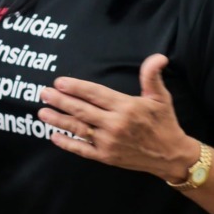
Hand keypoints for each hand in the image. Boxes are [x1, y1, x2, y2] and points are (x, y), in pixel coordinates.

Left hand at [38, 54, 197, 178]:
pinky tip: (53, 136)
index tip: (59, 82)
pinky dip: (67, 143)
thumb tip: (158, 57)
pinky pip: (82, 149)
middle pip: (81, 110)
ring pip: (78, 129)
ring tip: (42, 112)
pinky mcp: (106, 156)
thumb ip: (152, 76)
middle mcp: (115, 124)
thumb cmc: (164, 123)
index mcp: (126, 107)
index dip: (76, 87)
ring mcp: (109, 142)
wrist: (170, 156)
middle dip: (60, 101)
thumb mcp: (160, 97)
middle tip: (43, 93)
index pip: (95, 94)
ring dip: (58, 120)